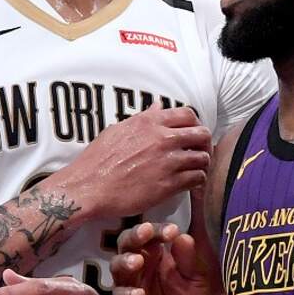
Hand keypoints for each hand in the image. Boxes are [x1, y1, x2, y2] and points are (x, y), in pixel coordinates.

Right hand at [52, 107, 211, 218]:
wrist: (89, 187)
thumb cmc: (97, 159)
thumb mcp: (117, 130)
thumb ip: (142, 118)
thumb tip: (158, 107)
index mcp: (150, 122)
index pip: (188, 114)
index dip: (195, 124)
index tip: (193, 133)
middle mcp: (162, 138)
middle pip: (202, 134)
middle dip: (204, 143)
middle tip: (199, 152)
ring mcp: (168, 162)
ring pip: (203, 158)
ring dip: (202, 164)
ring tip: (196, 170)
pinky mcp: (169, 185)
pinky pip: (196, 178)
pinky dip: (197, 180)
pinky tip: (191, 184)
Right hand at [111, 222, 211, 294]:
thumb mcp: (195, 278)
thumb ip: (188, 259)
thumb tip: (184, 236)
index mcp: (154, 252)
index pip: (150, 234)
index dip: (158, 229)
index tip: (171, 230)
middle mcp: (137, 264)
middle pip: (127, 243)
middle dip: (134, 236)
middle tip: (145, 232)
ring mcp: (128, 284)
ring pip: (117, 267)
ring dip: (125, 261)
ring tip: (137, 261)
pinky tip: (138, 294)